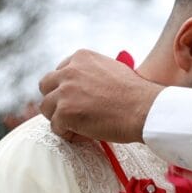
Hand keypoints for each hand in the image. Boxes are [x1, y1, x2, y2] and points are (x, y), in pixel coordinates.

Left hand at [38, 50, 163, 144]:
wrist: (145, 109)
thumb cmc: (136, 95)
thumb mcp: (113, 70)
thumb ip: (93, 73)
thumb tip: (86, 88)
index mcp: (81, 57)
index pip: (60, 71)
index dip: (67, 88)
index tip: (78, 99)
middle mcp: (69, 70)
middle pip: (46, 86)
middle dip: (56, 100)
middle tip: (72, 113)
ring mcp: (65, 91)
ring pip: (47, 107)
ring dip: (61, 118)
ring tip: (81, 127)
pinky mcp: (64, 112)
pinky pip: (56, 127)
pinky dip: (69, 134)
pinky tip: (86, 135)